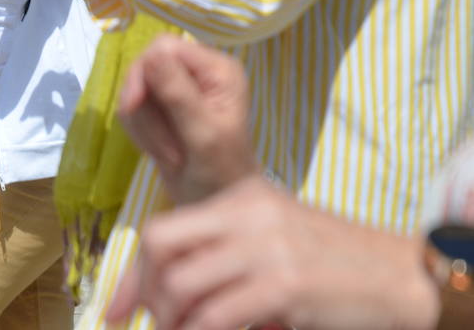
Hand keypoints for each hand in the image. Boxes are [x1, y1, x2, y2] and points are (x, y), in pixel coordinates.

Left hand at [107, 176, 438, 329]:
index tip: (114, 309)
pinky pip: (218, 316)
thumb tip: (168, 288)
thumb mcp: (272, 234)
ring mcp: (264, 248)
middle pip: (161, 247)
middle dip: (144, 292)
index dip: (131, 274)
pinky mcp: (284, 285)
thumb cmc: (332, 260)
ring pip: (183, 286)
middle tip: (147, 322)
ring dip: (172, 321)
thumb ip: (223, 249)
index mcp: (237, 198)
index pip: (162, 230)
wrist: (399, 274)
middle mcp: (245, 215)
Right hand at [117, 36, 255, 205]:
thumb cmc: (222, 173)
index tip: (134, 105)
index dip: (144, 73)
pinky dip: (138, 131)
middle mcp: (198, 73)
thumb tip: (152, 53)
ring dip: (142, 125)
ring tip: (166, 153)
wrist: (216, 205)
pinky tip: (157, 151)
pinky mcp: (161, 108)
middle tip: (161, 145)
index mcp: (217, 70)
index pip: (164, 47)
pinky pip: (132, 108)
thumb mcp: (203, 134)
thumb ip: (178, 94)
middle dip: (144, 108)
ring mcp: (178, 90)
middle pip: (144, 67)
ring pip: (134, 89)